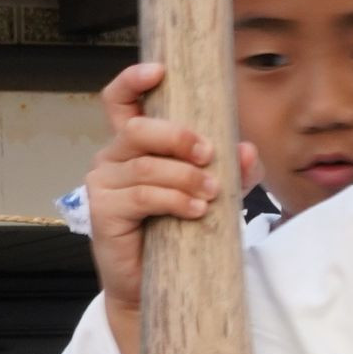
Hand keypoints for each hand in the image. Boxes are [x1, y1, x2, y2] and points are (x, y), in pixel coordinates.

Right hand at [84, 62, 255, 318]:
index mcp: (135, 143)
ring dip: (186, 177)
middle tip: (209, 154)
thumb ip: (233, 170)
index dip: (133, 81)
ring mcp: (102, 183)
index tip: (159, 72)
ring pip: (147, 165)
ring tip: (211, 193)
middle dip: (180, 137)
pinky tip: (195, 210)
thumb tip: (249, 152)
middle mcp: (112, 157)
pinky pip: (142, 195)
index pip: (120, 101)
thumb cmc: (179, 228)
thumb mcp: (214, 192)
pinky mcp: (102, 211)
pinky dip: (174, 199)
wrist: (154, 281)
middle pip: (139, 129)